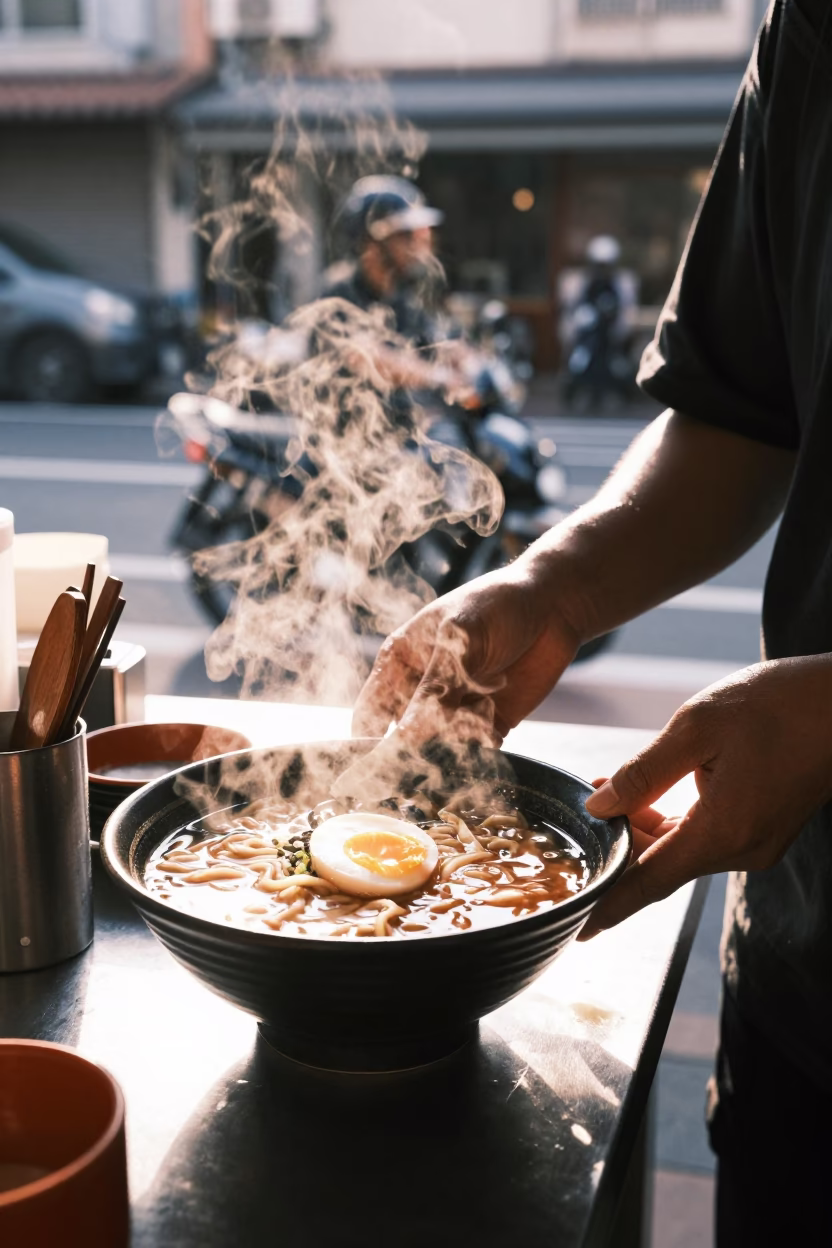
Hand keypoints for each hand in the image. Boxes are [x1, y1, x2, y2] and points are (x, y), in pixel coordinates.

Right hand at [352, 562, 581, 744]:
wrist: (555, 604)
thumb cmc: (497, 606)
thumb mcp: (459, 642)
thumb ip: (433, 691)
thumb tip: (404, 741)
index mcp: (399, 664)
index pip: (370, 715)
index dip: (366, 746)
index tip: (375, 770)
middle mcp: (422, 691)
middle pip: (403, 741)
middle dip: (415, 752)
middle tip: (436, 743)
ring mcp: (455, 709)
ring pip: (441, 750)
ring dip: (455, 746)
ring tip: (477, 709)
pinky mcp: (488, 723)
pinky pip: (476, 752)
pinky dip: (483, 748)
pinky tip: (495, 715)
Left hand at [579, 656, 831, 938]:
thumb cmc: (778, 706)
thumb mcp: (696, 728)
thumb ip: (643, 773)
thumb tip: (598, 806)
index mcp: (722, 832)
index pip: (650, 884)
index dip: (610, 907)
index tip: (578, 931)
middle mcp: (741, 850)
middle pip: (661, 865)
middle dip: (617, 843)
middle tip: (580, 807)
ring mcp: (755, 842)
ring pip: (680, 849)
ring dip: (642, 828)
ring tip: (604, 789)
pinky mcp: (761, 827)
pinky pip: (704, 836)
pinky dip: (671, 821)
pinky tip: (644, 793)